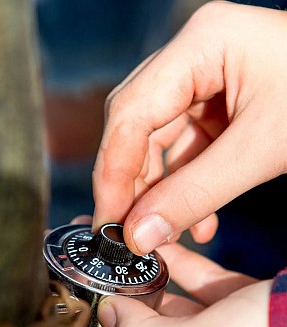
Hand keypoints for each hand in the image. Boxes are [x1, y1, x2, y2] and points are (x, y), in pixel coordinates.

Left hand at [70, 242, 277, 326]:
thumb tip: (112, 314)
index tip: (48, 296)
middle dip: (89, 294)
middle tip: (69, 254)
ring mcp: (200, 324)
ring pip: (147, 297)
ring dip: (122, 271)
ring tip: (98, 236)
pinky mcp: (220, 297)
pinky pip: (181, 276)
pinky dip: (163, 257)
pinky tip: (146, 236)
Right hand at [92, 1, 286, 253]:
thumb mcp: (263, 151)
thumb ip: (196, 195)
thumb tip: (139, 237)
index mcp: (203, 44)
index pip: (131, 111)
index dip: (113, 172)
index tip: (109, 221)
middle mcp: (194, 54)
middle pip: (136, 123)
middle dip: (132, 183)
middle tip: (128, 232)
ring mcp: (204, 77)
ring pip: (158, 139)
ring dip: (161, 191)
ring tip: (166, 234)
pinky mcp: (216, 103)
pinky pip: (186, 147)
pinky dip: (187, 184)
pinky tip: (200, 222)